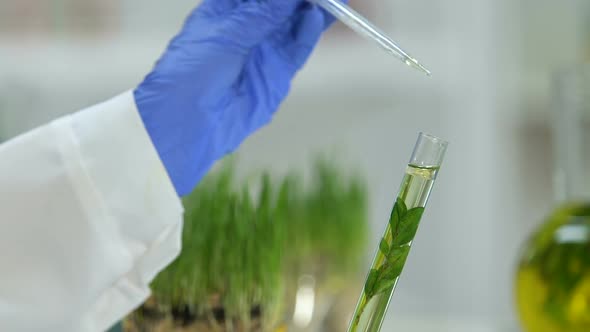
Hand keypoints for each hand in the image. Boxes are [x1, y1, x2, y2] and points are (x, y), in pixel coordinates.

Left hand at [135, 0, 334, 195]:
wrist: (190, 121)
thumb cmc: (194, 71)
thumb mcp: (226, 33)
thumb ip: (261, 12)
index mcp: (226, 11)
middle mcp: (248, 28)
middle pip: (280, 6)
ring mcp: (264, 51)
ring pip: (293, 24)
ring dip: (310, 9)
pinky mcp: (277, 74)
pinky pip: (297, 49)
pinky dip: (308, 33)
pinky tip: (316, 17)